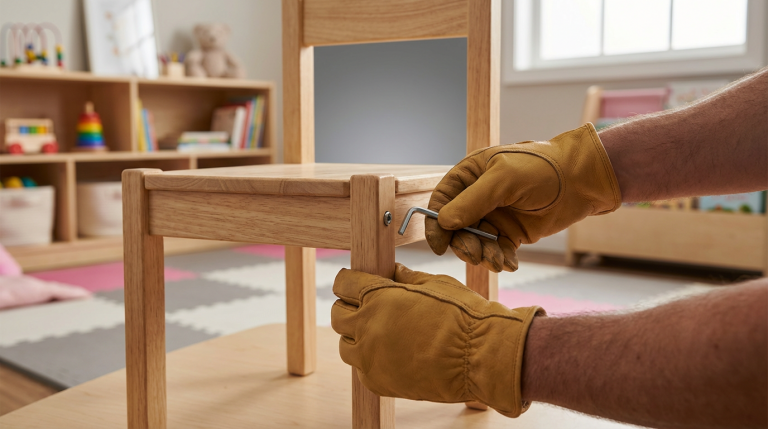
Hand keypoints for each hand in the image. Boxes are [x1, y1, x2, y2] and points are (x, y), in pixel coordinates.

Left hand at [331, 263, 542, 416]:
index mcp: (378, 296)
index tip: (354, 284)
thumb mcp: (436, 284)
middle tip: (366, 308)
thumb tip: (394, 271)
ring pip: (345, 346)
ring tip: (380, 334)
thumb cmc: (463, 315)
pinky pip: (361, 370)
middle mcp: (367, 326)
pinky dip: (370, 362)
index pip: (343, 283)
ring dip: (357, 337)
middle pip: (337, 315)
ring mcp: (370, 358)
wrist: (482, 357)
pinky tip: (390, 356)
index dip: (348, 282)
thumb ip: (407, 278)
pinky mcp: (379, 382)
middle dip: (348, 308)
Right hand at [426, 123, 620, 271]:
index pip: (441, 201)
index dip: (436, 224)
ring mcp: (494, 216)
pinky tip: (510, 263)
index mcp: (470, 175)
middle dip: (464, 244)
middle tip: (475, 255)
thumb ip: (472, 201)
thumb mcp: (503, 180)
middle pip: (456, 228)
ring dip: (483, 255)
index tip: (438, 245)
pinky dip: (500, 259)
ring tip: (498, 260)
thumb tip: (443, 222)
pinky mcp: (511, 233)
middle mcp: (478, 197)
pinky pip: (496, 251)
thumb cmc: (542, 168)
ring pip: (475, 242)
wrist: (582, 181)